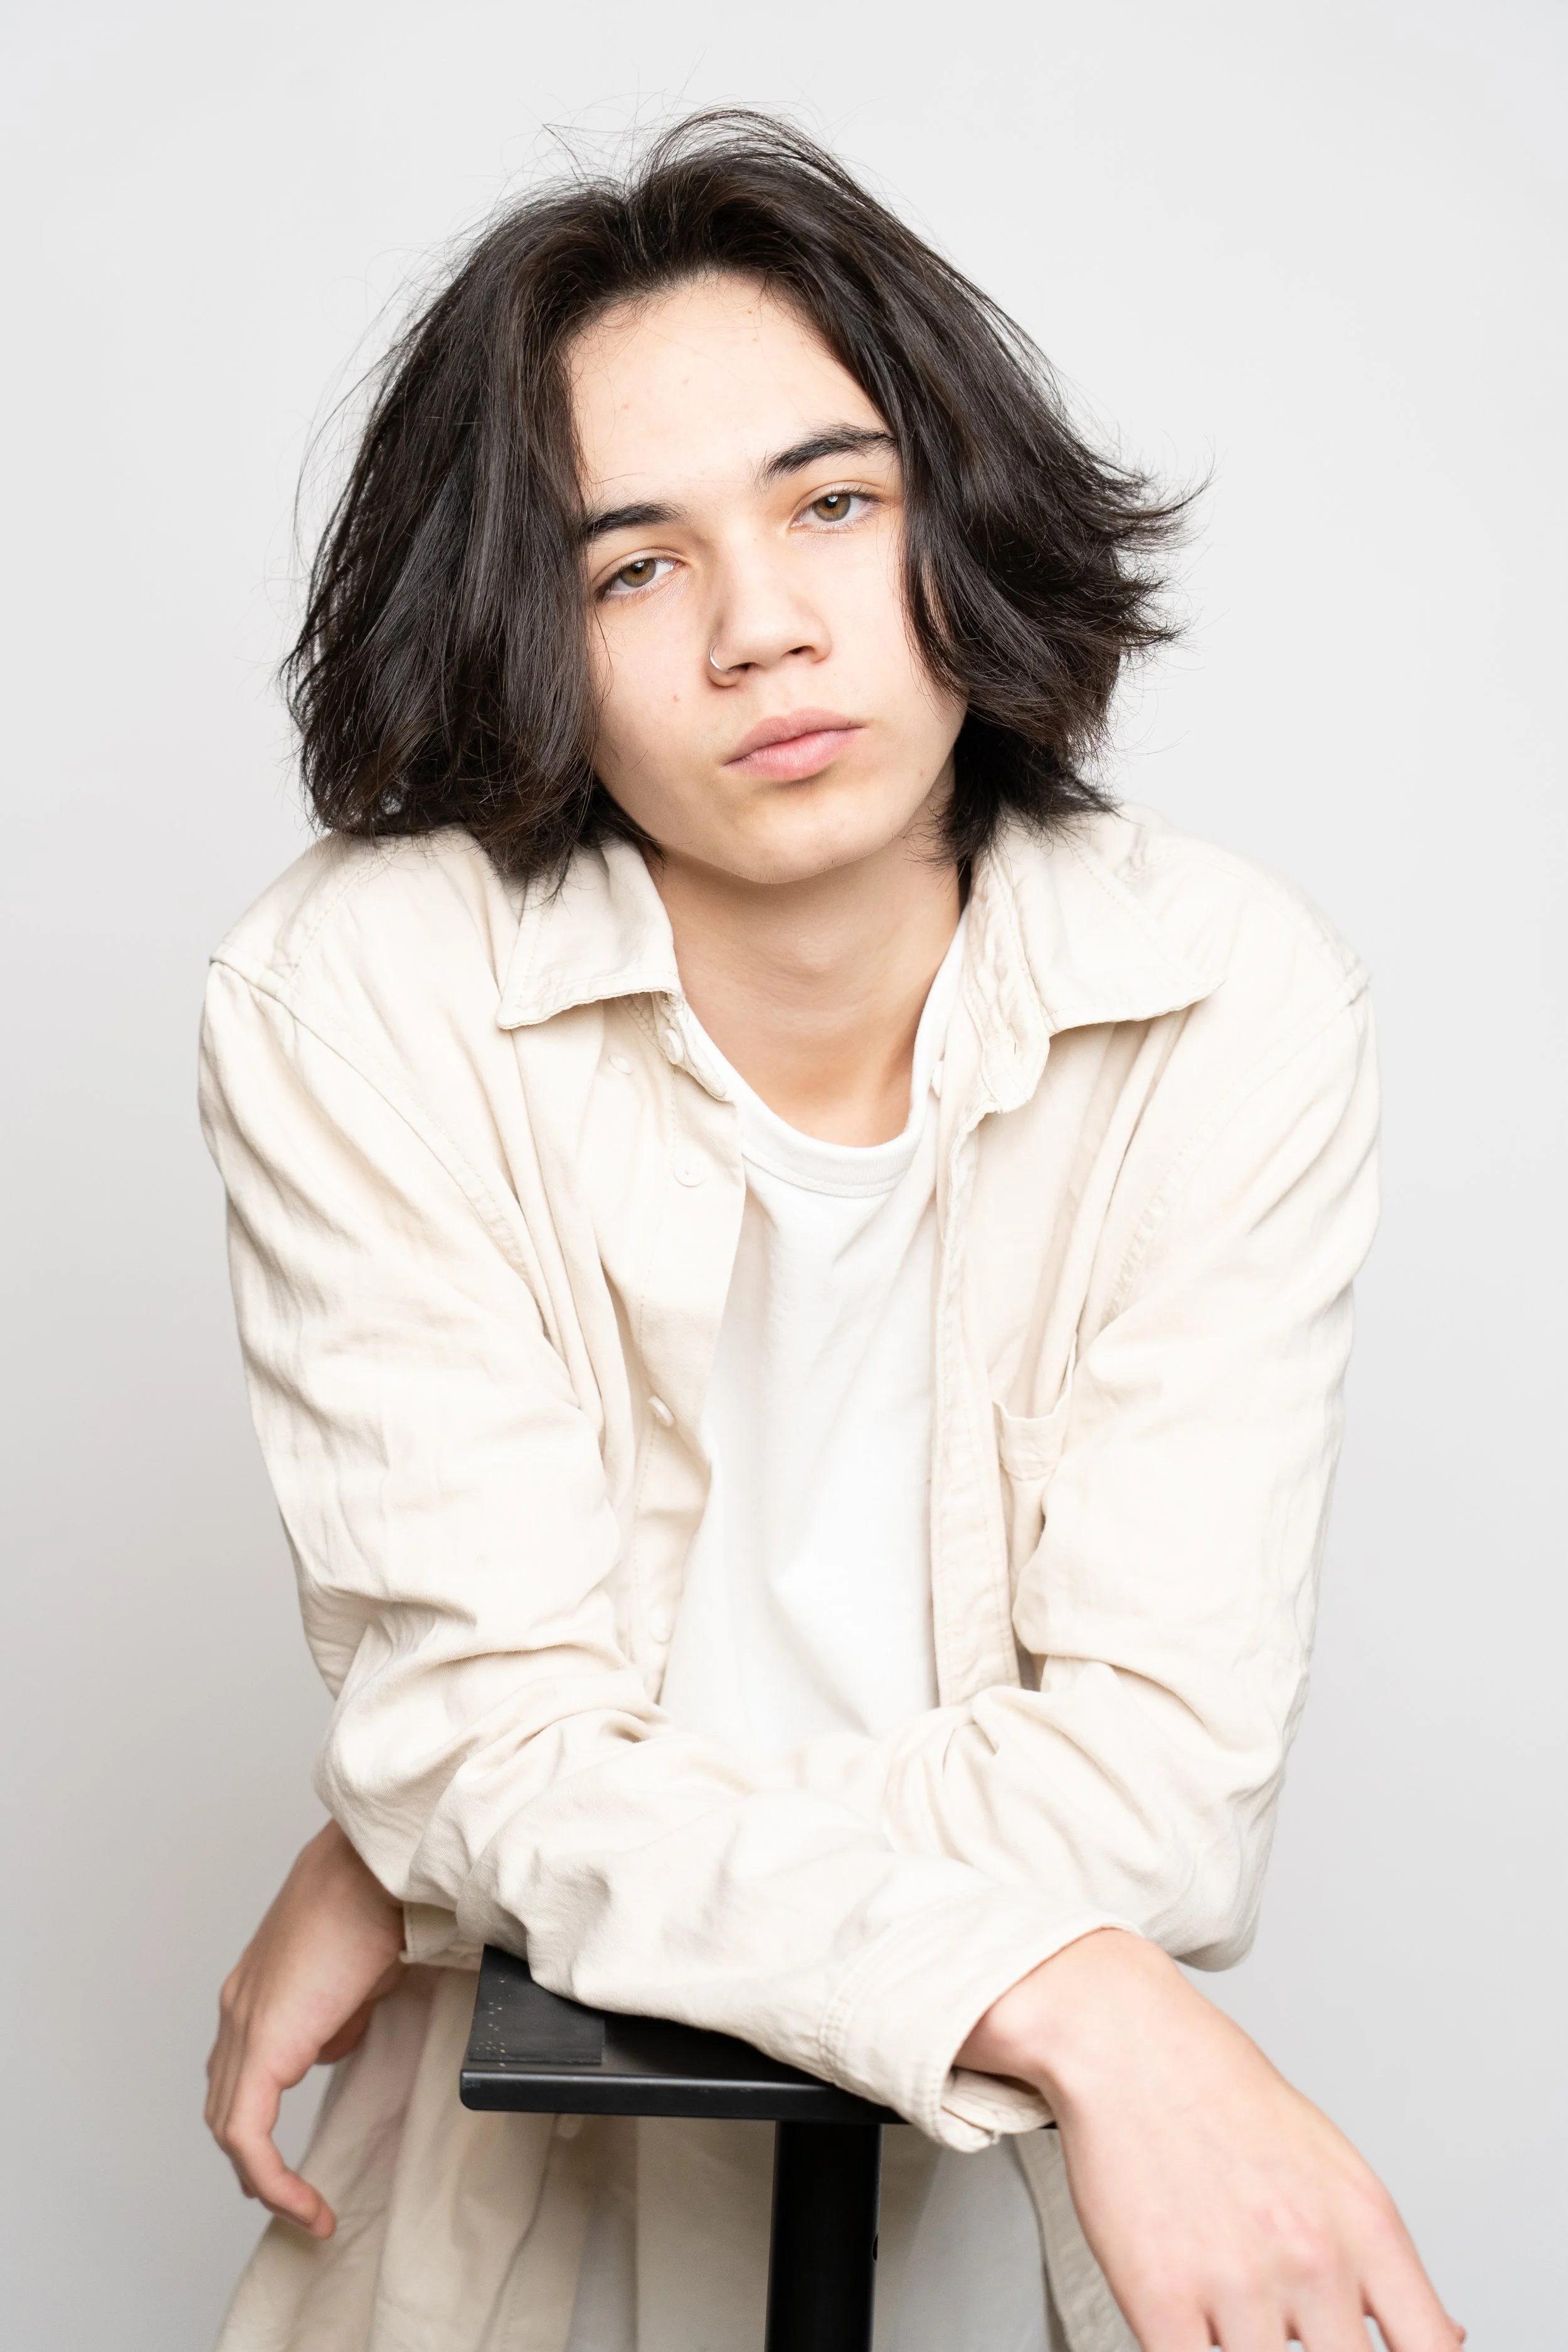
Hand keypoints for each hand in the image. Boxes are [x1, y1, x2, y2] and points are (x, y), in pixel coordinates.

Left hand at [204, 1819, 404, 2237]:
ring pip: (229, 2124)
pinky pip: (248, 2133)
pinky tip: (303, 2203)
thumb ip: (337, 2013)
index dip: (256, 2125)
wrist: (375, 1867)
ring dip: (262, 2176)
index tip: (287, 2163)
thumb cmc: (378, 1901)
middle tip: (293, 2199)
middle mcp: (237, 2009)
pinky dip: (271, 2175)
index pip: (239, 2074)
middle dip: (255, 2162)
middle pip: (226, 2106)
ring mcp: (242, 2024)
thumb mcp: (357, 1972)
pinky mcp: (261, 2044)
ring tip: (302, 2209)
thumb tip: (333, 2046)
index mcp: (257, 1990)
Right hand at [959, 1929, 1462, 2350]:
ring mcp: (1238, 2282)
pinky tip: (1196, 2326)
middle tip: (1290, 2321)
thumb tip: (1442, 2339)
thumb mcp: (1336, 2168)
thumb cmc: (1222, 2092)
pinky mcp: (1161, 2298)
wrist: (1127, 2041)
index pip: (1429, 2351)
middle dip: (1318, 2349)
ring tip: (1235, 2307)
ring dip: (1250, 2348)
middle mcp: (1313, 2258)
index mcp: (1366, 2225)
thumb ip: (1385, 2263)